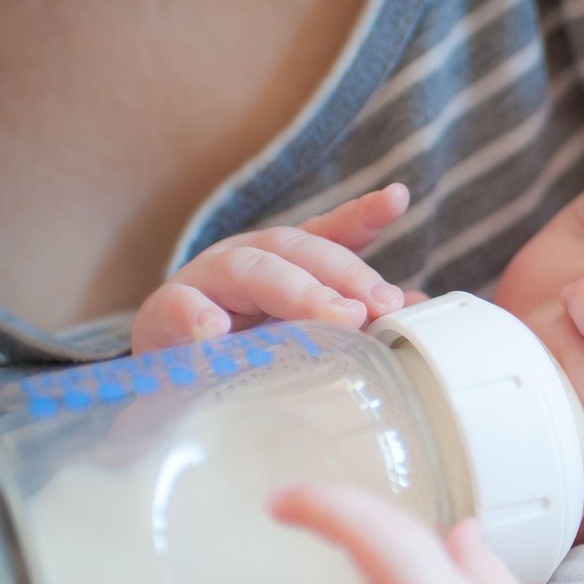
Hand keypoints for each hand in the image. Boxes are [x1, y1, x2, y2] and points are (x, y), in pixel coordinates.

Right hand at [131, 184, 412, 354]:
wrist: (166, 385)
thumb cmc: (242, 351)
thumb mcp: (301, 332)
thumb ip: (356, 315)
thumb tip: (420, 306)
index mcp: (285, 262)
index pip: (328, 233)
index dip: (362, 214)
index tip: (397, 198)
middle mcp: (248, 259)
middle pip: (298, 250)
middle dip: (343, 276)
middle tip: (380, 306)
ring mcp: (204, 282)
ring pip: (251, 271)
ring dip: (295, 292)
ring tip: (335, 318)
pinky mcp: (163, 316)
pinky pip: (178, 308)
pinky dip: (196, 316)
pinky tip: (215, 330)